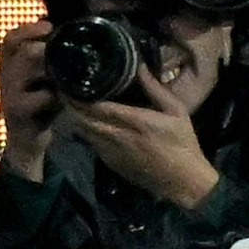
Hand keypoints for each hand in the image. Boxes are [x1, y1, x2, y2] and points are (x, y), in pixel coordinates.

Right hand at [0, 21, 60, 180]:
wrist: (28, 142)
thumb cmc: (41, 106)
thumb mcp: (45, 80)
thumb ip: (52, 61)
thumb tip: (75, 36)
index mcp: (9, 65)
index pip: (10, 40)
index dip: (27, 29)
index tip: (48, 25)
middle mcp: (5, 77)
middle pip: (20, 52)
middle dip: (42, 49)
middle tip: (61, 51)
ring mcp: (8, 95)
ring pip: (22, 71)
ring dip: (46, 68)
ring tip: (64, 72)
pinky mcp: (16, 112)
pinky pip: (36, 97)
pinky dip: (52, 95)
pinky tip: (63, 97)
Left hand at [68, 68, 220, 209]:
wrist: (182, 182)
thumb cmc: (182, 143)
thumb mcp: (176, 112)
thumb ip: (156, 89)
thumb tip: (139, 67)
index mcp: (134, 121)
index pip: (97, 107)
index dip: (80, 96)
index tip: (70, 83)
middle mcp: (117, 136)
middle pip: (83, 119)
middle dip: (71, 105)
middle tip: (65, 91)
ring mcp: (111, 152)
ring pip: (84, 132)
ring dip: (76, 118)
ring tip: (72, 104)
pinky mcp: (110, 163)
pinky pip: (91, 144)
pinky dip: (86, 132)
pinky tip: (88, 123)